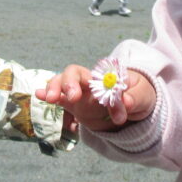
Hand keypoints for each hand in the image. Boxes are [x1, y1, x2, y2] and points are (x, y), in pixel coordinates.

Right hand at [36, 64, 155, 131]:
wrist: (138, 108)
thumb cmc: (140, 95)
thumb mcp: (142, 96)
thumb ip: (134, 99)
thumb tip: (126, 103)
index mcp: (105, 77)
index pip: (93, 74)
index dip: (94, 84)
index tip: (96, 99)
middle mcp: (90, 82)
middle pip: (72, 74)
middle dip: (67, 83)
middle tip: (69, 97)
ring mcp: (81, 94)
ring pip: (62, 84)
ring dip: (55, 88)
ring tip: (50, 98)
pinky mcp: (76, 106)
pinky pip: (61, 100)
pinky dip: (49, 95)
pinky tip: (38, 95)